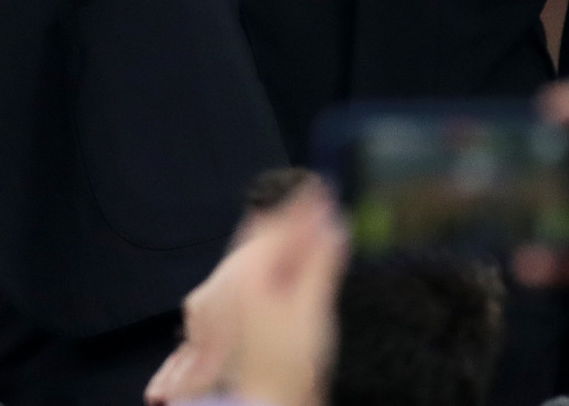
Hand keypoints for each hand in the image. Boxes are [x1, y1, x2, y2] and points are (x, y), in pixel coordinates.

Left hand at [146, 177, 344, 405]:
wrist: (270, 402)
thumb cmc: (291, 361)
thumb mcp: (312, 309)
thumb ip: (320, 263)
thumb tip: (334, 224)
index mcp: (250, 270)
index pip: (276, 223)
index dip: (302, 204)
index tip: (324, 186)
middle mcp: (235, 276)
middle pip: (263, 233)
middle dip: (291, 216)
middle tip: (320, 199)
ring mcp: (234, 294)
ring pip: (257, 250)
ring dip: (283, 236)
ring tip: (310, 224)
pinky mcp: (241, 311)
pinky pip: (256, 268)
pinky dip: (276, 256)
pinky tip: (291, 261)